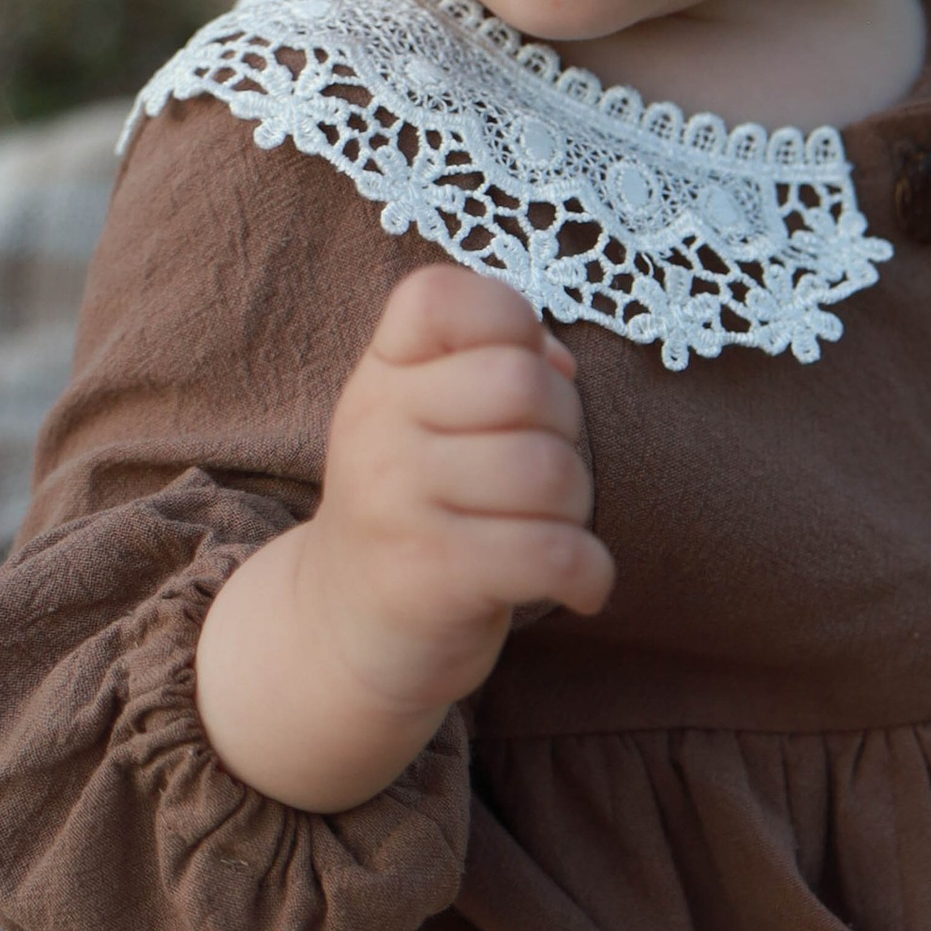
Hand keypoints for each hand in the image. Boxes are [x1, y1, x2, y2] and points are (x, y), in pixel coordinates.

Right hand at [196, 265, 613, 811]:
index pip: (447, 297)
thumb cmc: (419, 512)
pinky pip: (551, 551)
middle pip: (527, 385)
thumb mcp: (430, 420)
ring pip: (549, 471)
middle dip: (569, 434)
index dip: (513, 324)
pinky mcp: (428, 575)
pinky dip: (590, 573)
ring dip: (578, 511)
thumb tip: (559, 359)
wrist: (341, 632)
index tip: (521, 384)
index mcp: (382, 372)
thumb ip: (494, 365)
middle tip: (548, 480)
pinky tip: (580, 585)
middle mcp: (375, 424)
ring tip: (551, 534)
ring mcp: (394, 499)